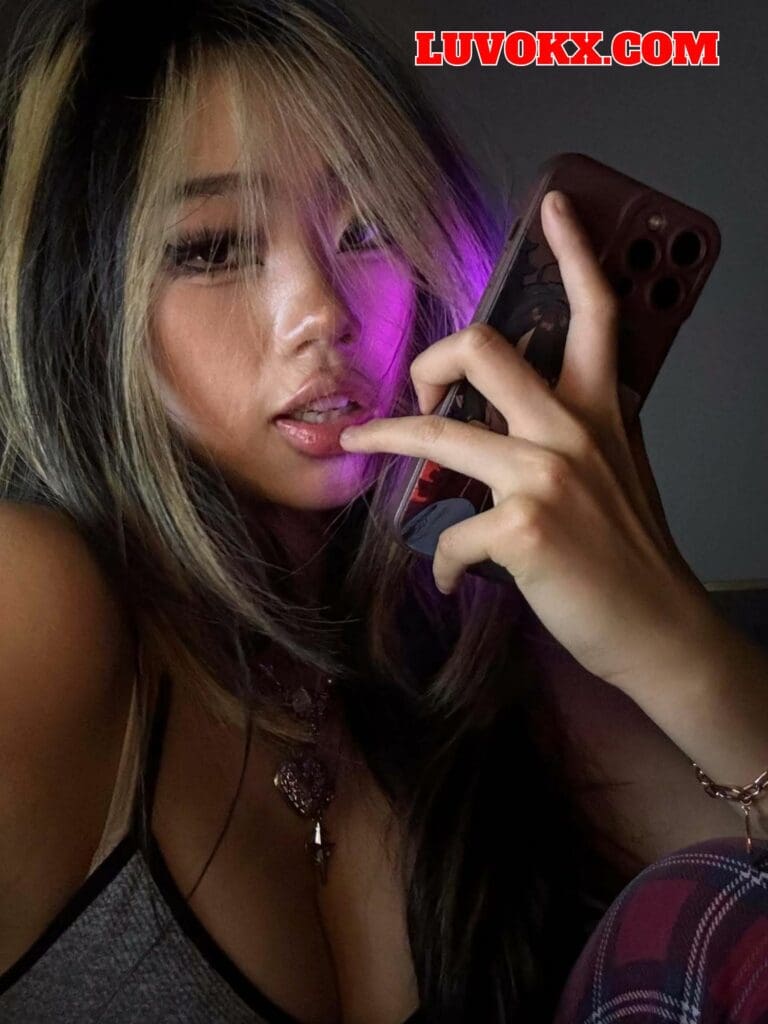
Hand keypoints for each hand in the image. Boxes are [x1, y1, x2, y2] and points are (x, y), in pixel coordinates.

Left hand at [338, 190, 719, 693]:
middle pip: (483, 349)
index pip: (596, 312)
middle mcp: (572, 431)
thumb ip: (576, 432)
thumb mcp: (618, 471)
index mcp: (598, 411)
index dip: (576, 250)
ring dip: (385, 440)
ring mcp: (546, 476)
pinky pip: (448, 535)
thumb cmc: (631, 555)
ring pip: (438, 434)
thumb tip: (517, 421)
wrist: (658, 629)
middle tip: (415, 395)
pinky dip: (441, 563)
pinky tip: (454, 579)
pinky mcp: (523, 528)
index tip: (554, 207)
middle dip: (429, 362)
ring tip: (360, 444)